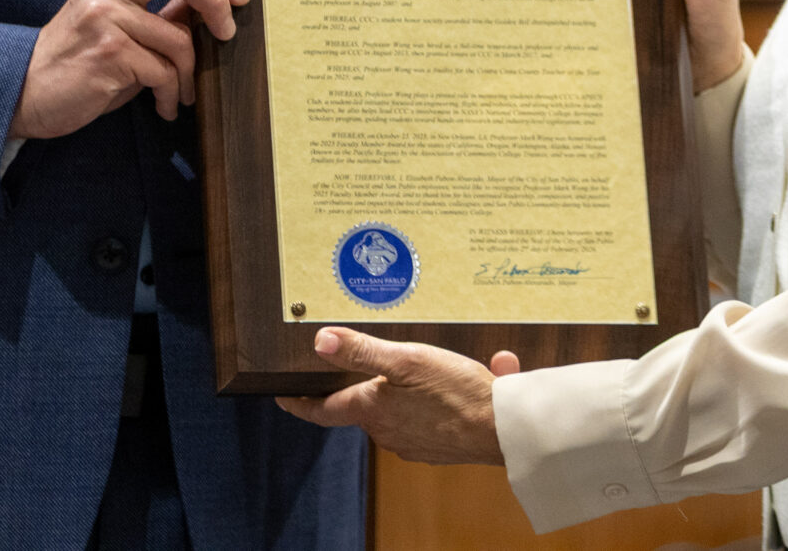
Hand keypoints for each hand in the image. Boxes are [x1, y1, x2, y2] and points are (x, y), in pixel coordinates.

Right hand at [10, 0, 251, 137]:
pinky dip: (170, 95)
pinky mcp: (107, 53)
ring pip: (178, 38)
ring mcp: (104, 17)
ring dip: (189, 75)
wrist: (22, 92)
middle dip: (217, 1)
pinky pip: (161, 71)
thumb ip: (158, 9)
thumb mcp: (117, 24)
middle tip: (229, 32)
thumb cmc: (78, 62)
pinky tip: (163, 107)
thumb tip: (212, 4)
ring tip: (180, 95)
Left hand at [276, 328, 518, 464]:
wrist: (504, 429)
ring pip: (396, 412)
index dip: (300, 403)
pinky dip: (437, 398)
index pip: (323, 411)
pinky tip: (465, 376)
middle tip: (365, 363)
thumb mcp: (406, 360)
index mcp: (372, 411)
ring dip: (405, 390)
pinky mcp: (438, 446)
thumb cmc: (455, 392)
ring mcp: (413, 442)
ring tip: (430, 365)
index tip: (283, 396)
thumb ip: (362, 351)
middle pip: (363, 408)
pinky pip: (428, 417)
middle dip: (363, 388)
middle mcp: (387, 432)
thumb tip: (320, 342)